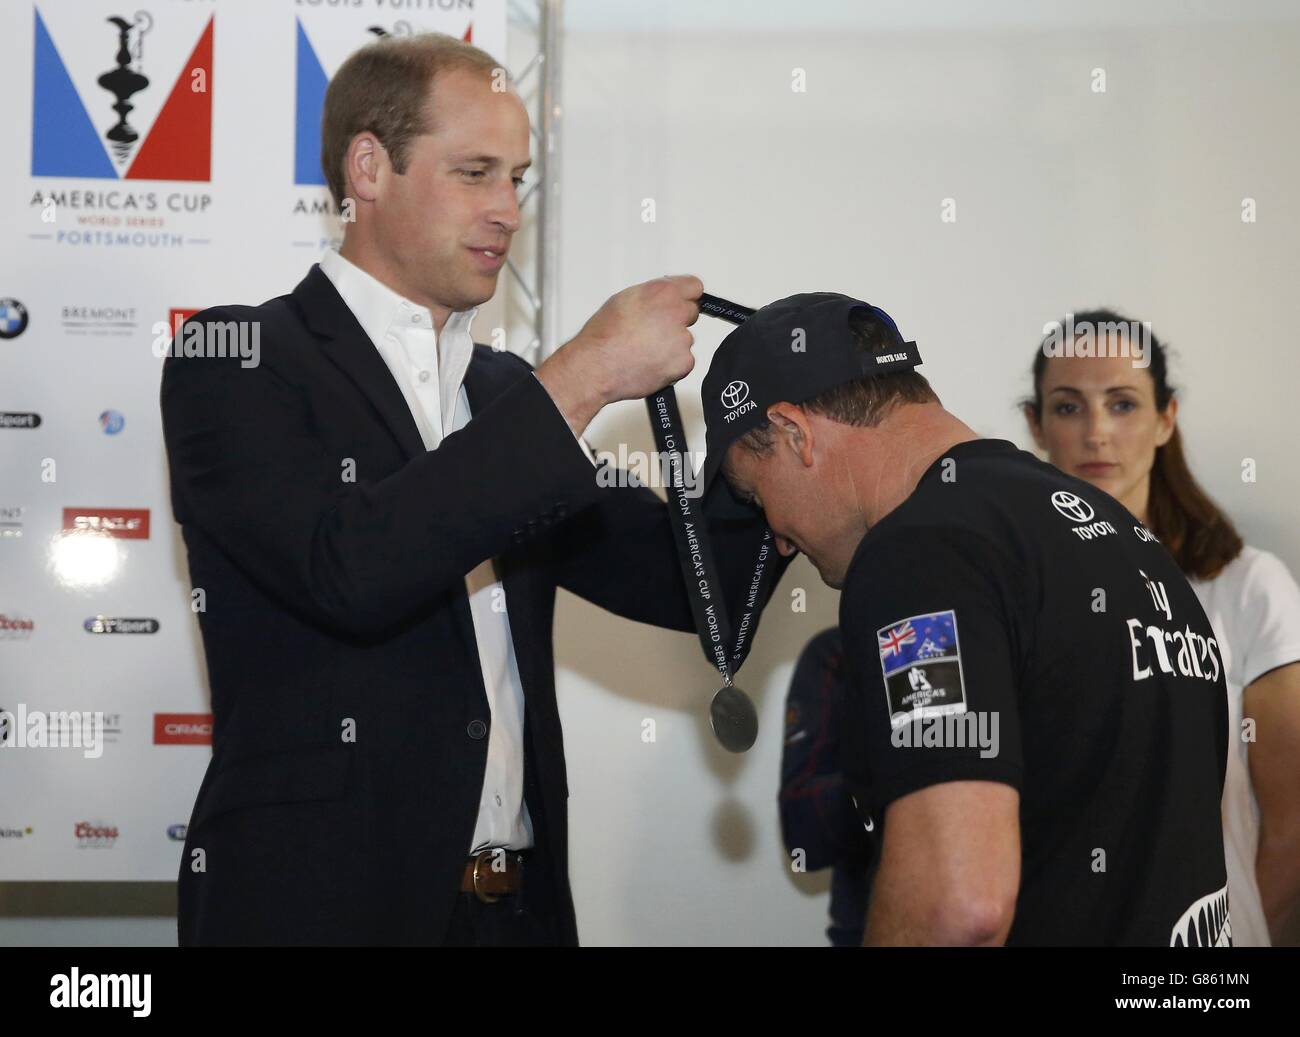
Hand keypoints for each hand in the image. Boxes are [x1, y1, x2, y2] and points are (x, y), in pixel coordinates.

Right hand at [536, 275, 701, 435]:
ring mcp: (682, 339)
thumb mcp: (624, 299)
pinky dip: (671, 365)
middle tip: (654, 331)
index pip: (694, 287)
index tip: (681, 302)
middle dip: (677, 321)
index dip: (686, 296)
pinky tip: (650, 363)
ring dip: (672, 345)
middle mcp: (676, 313)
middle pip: (691, 313)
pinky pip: (684, 362)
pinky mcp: (683, 362)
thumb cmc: (603, 336)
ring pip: (685, 339)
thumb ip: (652, 295)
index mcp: (663, 292)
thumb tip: (662, 297)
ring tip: (645, 350)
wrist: (596, 367)